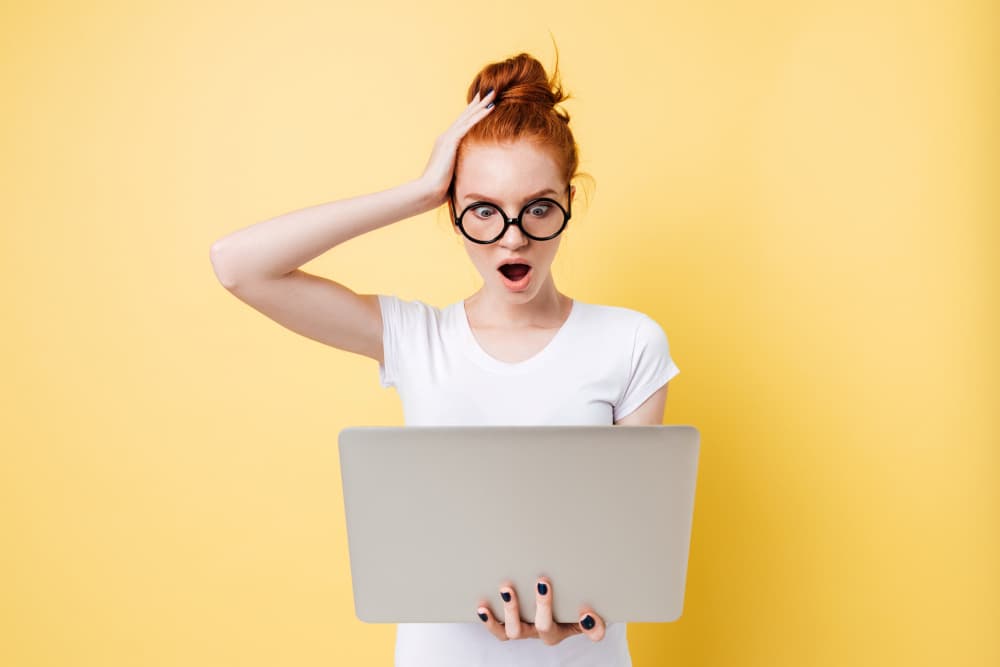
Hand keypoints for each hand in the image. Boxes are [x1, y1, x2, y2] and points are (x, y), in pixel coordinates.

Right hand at [417, 88, 495, 208]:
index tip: (481, 103)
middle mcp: (446, 138)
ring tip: (493, 93)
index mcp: (446, 145)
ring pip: (467, 117)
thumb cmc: (439, 189)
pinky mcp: (450, 143)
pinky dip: (479, 116)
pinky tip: (489, 108)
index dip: (471, 113)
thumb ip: (460, 169)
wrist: (427, 191)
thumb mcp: (453, 175)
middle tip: (489, 91)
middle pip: (465, 116)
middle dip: (477, 103)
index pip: (461, 125)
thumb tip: (469, 173)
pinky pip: (468, 125)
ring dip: (481, 105)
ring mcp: (447, 139)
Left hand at [475, 577, 605, 645]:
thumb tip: (590, 616)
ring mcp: (524, 629)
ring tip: (508, 590)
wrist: (544, 600)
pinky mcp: (506, 626)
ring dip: (511, 610)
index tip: (586, 612)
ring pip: (516, 630)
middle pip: (545, 626)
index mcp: (566, 627)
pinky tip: (483, 607)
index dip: (588, 626)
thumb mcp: (583, 607)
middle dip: (543, 606)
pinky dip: (489, 620)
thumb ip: (594, 615)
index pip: (583, 629)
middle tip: (543, 582)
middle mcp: (543, 630)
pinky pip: (497, 630)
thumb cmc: (561, 603)